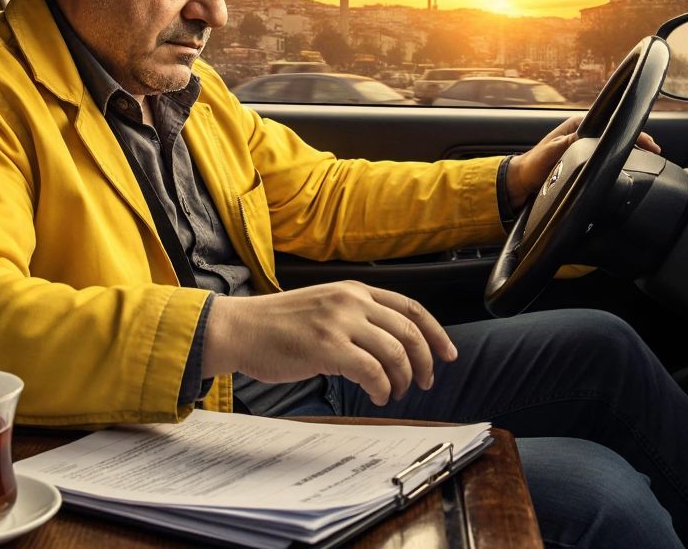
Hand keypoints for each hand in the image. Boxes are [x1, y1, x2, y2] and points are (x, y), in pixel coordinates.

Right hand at [201, 282, 456, 405]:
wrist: (239, 328)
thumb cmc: (276, 325)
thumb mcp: (324, 307)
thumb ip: (355, 317)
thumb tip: (389, 345)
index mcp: (354, 290)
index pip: (411, 308)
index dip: (436, 333)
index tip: (448, 354)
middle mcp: (351, 301)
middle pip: (410, 332)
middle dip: (425, 362)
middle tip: (424, 383)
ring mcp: (339, 322)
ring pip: (396, 353)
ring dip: (403, 379)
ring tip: (394, 393)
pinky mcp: (326, 347)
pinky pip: (372, 371)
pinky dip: (382, 388)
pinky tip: (377, 396)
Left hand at [505, 115, 660, 208]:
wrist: (522, 181)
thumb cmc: (533, 166)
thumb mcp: (551, 153)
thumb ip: (568, 144)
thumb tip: (586, 139)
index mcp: (577, 126)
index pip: (611, 123)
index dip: (631, 132)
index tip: (647, 142)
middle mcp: (583, 133)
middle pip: (616, 133)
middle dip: (636, 140)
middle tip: (655, 151)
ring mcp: (585, 146)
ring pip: (613, 144)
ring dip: (630, 150)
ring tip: (648, 158)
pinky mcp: (583, 159)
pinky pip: (606, 156)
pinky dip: (620, 159)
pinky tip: (630, 166)